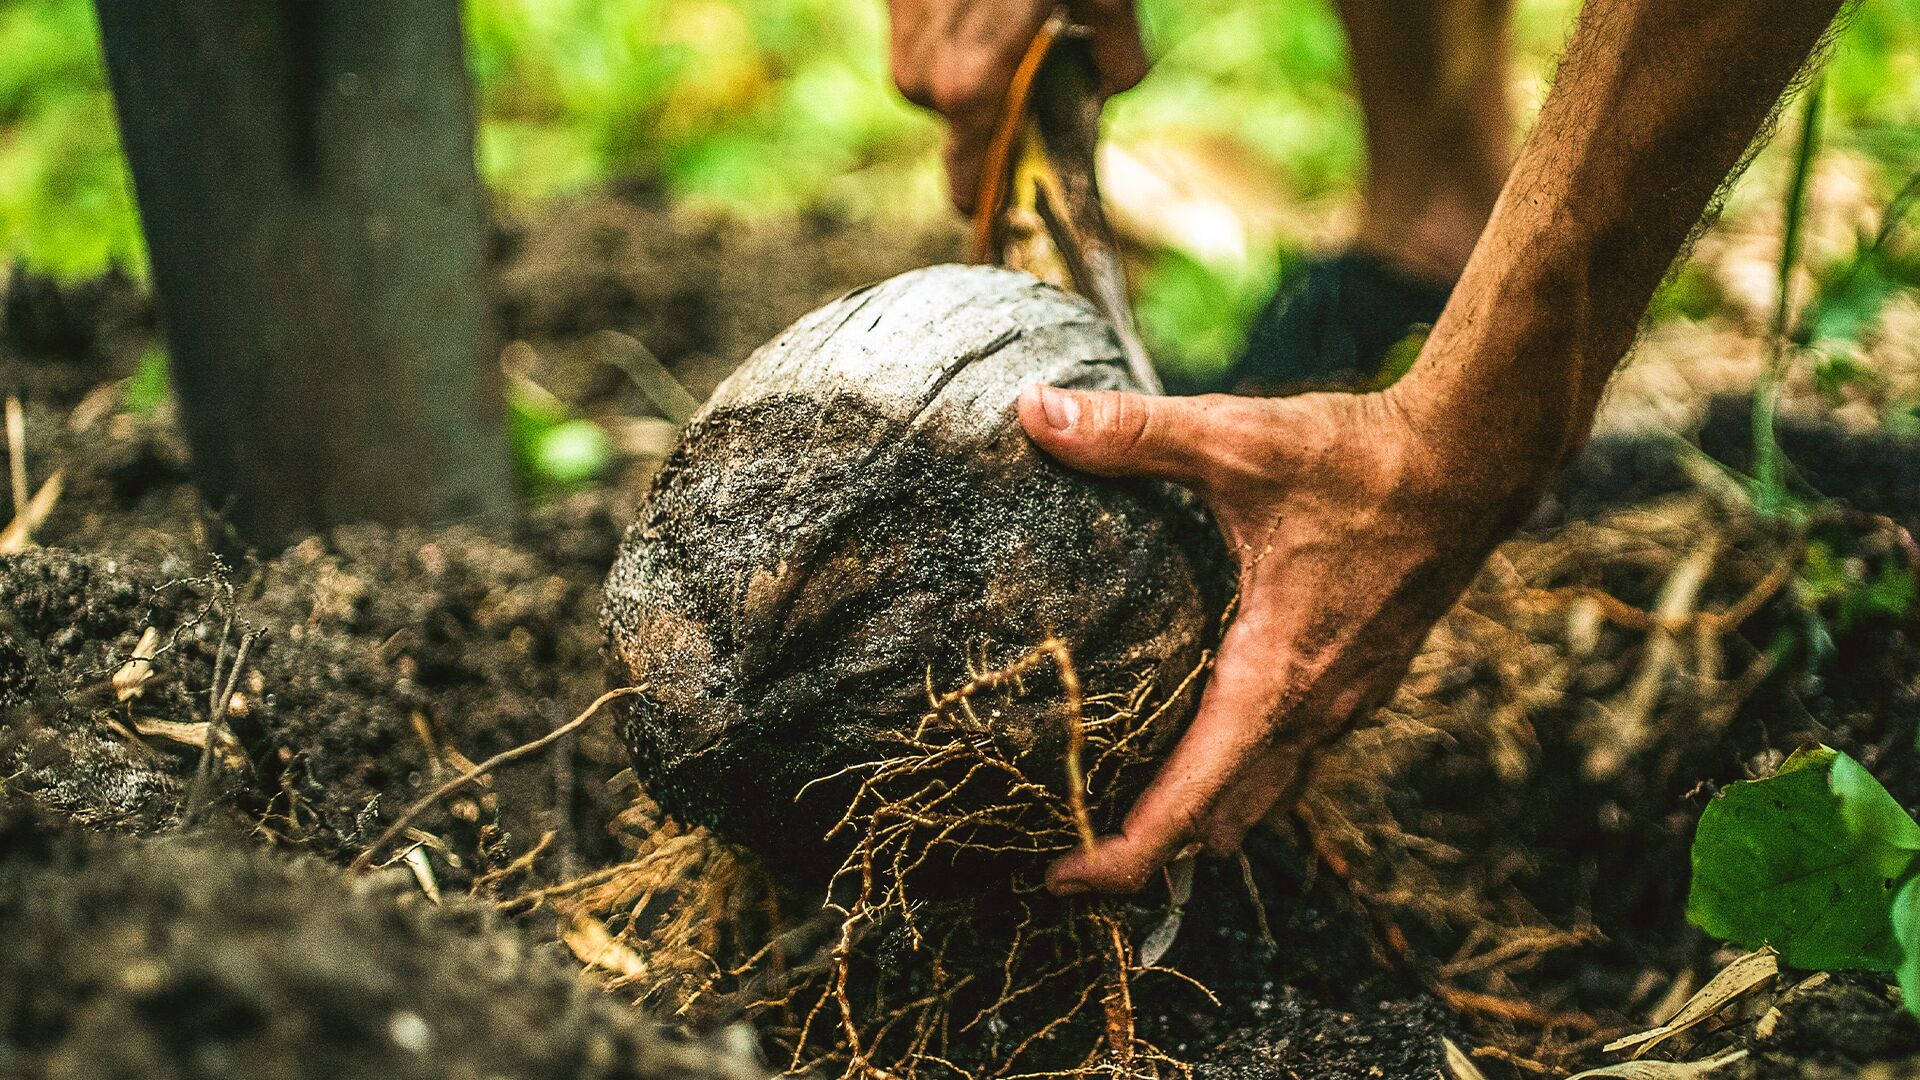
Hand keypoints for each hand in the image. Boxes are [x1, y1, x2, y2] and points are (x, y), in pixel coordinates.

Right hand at [888, 0, 1147, 211]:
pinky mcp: (891, 7)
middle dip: (1004, 103)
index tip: (1018, 204)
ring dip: (981, 62)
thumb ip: (1114, 50)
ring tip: (1016, 13)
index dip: (995, 199)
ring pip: (946, 80)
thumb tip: (1116, 84)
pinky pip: (929, 40)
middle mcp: (923, 79)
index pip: (968, 188)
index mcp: (972, 91)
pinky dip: (959, 28)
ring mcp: (900, 41)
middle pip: (967, 125)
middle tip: (1045, 57)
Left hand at [1018, 381, 1550, 893]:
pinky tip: (1206, 739)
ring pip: (1264, 793)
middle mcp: (1315, 710)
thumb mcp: (1236, 441)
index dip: (1120, 857)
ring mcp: (1347, 702)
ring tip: (1123, 812)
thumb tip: (1033, 412)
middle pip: (1220, 821)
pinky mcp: (1362, 680)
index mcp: (1275, 677)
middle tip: (1067, 844)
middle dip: (1149, 848)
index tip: (1056, 879)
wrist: (1476, 460)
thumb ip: (1131, 434)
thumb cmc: (1361, 460)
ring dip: (1200, 815)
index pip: (1189, 804)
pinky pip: (1294, 756)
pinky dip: (1243, 772)